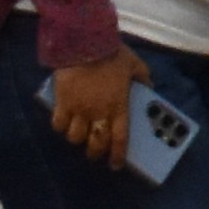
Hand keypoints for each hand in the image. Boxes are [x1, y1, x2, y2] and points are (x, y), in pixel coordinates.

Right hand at [47, 52, 139, 166]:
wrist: (84, 42)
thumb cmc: (112, 54)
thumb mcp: (135, 65)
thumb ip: (144, 78)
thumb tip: (150, 87)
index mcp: (118, 106)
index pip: (119, 138)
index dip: (117, 155)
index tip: (115, 165)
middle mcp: (98, 112)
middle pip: (95, 143)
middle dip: (95, 153)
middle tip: (95, 154)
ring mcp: (78, 108)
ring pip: (74, 137)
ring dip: (77, 139)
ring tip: (79, 136)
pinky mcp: (61, 101)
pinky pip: (58, 123)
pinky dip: (60, 127)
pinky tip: (63, 124)